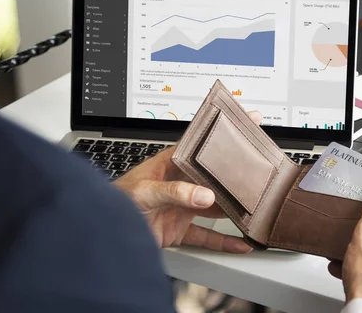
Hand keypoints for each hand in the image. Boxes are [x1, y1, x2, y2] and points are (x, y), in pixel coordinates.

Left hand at [113, 111, 262, 253]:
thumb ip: (174, 192)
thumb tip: (203, 195)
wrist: (102, 232)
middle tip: (260, 171)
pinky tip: (239, 242)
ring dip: (233, 208)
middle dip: (235, 174)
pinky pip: (208, 235)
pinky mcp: (180, 230)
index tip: (246, 120)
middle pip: (214, 176)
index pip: (201, 144)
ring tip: (254, 208)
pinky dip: (224, 241)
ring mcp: (182, 207)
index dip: (223, 133)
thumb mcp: (144, 191)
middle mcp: (180, 184)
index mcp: (170, 164)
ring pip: (215, 206)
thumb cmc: (114, 202)